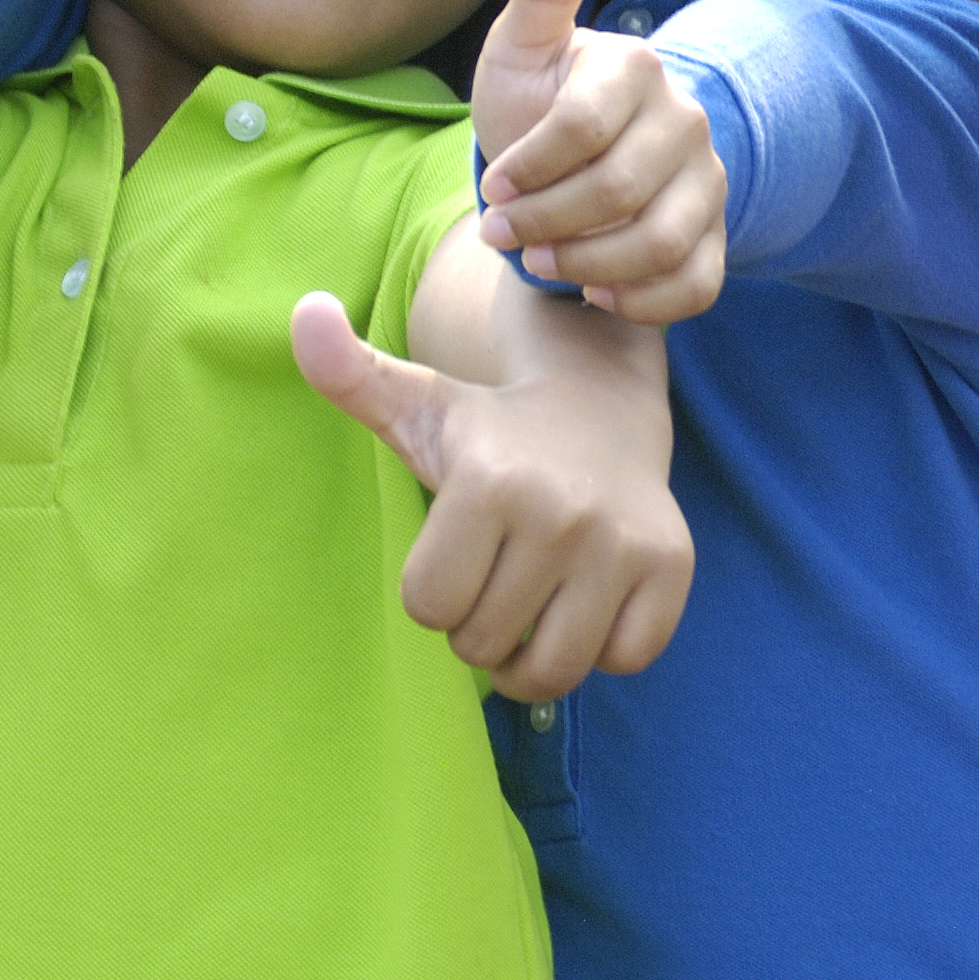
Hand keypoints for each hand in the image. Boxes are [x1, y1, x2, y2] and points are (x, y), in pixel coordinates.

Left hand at [291, 291, 692, 702]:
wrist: (601, 410)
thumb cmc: (490, 430)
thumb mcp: (417, 401)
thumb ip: (347, 372)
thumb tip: (307, 310)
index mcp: (489, 481)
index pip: (429, 605)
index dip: (434, 588)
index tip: (456, 549)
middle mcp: (562, 512)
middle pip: (484, 642)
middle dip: (479, 625)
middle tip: (497, 574)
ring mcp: (624, 541)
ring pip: (554, 669)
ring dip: (534, 656)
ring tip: (534, 607)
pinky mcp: (672, 565)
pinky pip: (624, 658)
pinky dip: (603, 648)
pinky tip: (591, 602)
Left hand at [466, 0, 724, 323]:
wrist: (573, 165)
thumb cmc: (535, 104)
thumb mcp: (519, 49)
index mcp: (637, 69)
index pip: (583, 127)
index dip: (529, 168)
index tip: (493, 187)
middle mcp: (687, 122)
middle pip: (621, 191)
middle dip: (547, 223)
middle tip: (503, 234)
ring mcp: (710, 183)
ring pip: (661, 242)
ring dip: (586, 265)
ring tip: (540, 262)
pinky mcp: (717, 238)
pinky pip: (695, 285)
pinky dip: (639, 301)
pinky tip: (595, 291)